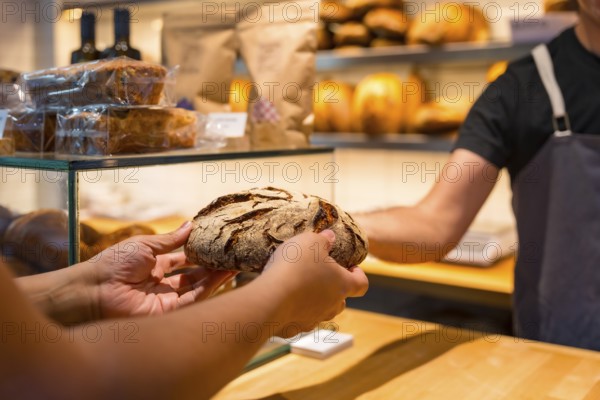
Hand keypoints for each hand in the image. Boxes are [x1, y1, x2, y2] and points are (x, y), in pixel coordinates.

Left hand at [85, 222, 235, 318]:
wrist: (95, 289)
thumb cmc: (114, 263)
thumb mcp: (146, 244)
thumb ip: (171, 239)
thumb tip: (191, 225)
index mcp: (153, 265)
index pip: (182, 259)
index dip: (199, 253)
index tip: (216, 244)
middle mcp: (161, 283)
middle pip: (193, 275)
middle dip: (212, 266)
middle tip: (231, 256)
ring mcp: (165, 298)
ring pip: (197, 287)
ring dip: (216, 277)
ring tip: (235, 263)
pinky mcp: (168, 312)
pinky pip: (193, 299)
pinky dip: (209, 288)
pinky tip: (223, 275)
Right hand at [259, 230, 367, 336]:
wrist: (269, 298)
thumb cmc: (295, 267)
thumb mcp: (310, 241)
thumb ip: (323, 239)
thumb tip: (329, 237)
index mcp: (342, 284)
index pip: (362, 283)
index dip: (359, 275)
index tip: (350, 266)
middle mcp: (332, 306)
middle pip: (341, 301)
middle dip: (334, 290)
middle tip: (320, 276)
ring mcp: (313, 320)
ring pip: (320, 312)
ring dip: (314, 302)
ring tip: (298, 287)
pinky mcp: (294, 329)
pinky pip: (298, 319)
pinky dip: (293, 311)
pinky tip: (281, 299)